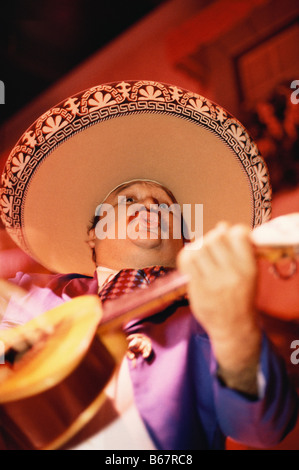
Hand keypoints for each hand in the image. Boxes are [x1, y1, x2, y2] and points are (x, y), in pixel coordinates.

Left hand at [177, 222, 261, 393]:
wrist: (233, 327)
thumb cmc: (240, 296)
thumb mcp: (250, 274)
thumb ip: (240, 251)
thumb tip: (223, 226)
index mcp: (249, 268)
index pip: (238, 234)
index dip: (231, 231)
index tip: (229, 237)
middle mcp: (232, 274)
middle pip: (215, 238)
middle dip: (212, 238)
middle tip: (213, 248)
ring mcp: (213, 281)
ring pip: (199, 247)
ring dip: (199, 247)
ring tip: (202, 256)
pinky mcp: (197, 288)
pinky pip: (186, 260)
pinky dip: (187, 256)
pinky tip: (191, 262)